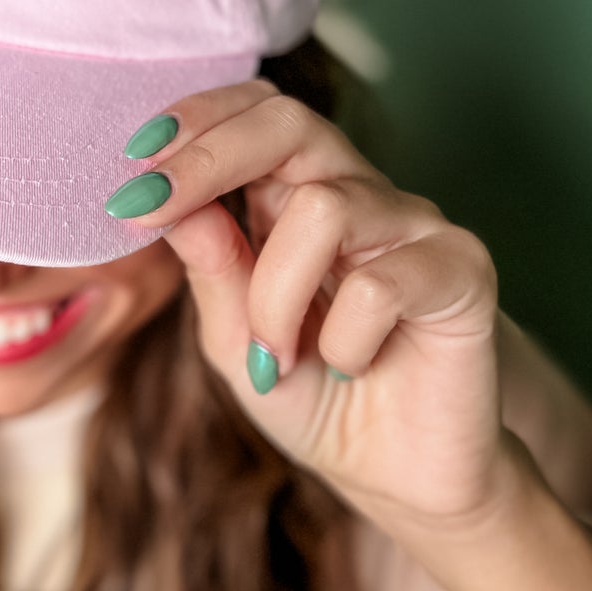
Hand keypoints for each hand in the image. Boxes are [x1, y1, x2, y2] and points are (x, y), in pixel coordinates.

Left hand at [106, 79, 505, 534]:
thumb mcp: (232, 339)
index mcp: (297, 197)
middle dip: (208, 156)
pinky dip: (345, 338)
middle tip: (149, 208)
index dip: (194, 124)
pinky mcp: (461, 272)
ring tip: (274, 356)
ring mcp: (414, 226)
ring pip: (322, 207)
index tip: (131, 171)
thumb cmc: (312, 397)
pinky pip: (381, 284)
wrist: (393, 477)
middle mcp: (357, 194)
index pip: (254, 113)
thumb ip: (210, 269)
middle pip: (288, 121)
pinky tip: (351, 366)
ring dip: (274, 295)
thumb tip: (169, 202)